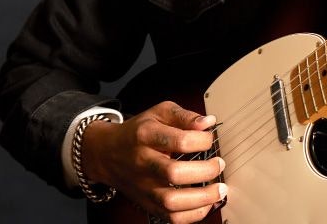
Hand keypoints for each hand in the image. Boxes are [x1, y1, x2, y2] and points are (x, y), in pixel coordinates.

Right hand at [83, 101, 226, 223]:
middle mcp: (143, 163)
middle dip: (205, 171)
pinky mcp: (146, 203)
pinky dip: (192, 215)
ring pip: (171, 201)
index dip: (202, 140)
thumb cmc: (138, 132)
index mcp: (146, 136)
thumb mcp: (158, 113)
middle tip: (219, 165)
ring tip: (218, 190)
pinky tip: (206, 204)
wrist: (107, 153)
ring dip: (202, 198)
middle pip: (174, 173)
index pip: (179, 140)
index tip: (210, 139)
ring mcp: (143, 186)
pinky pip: (170, 217)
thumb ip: (184, 116)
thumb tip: (208, 123)